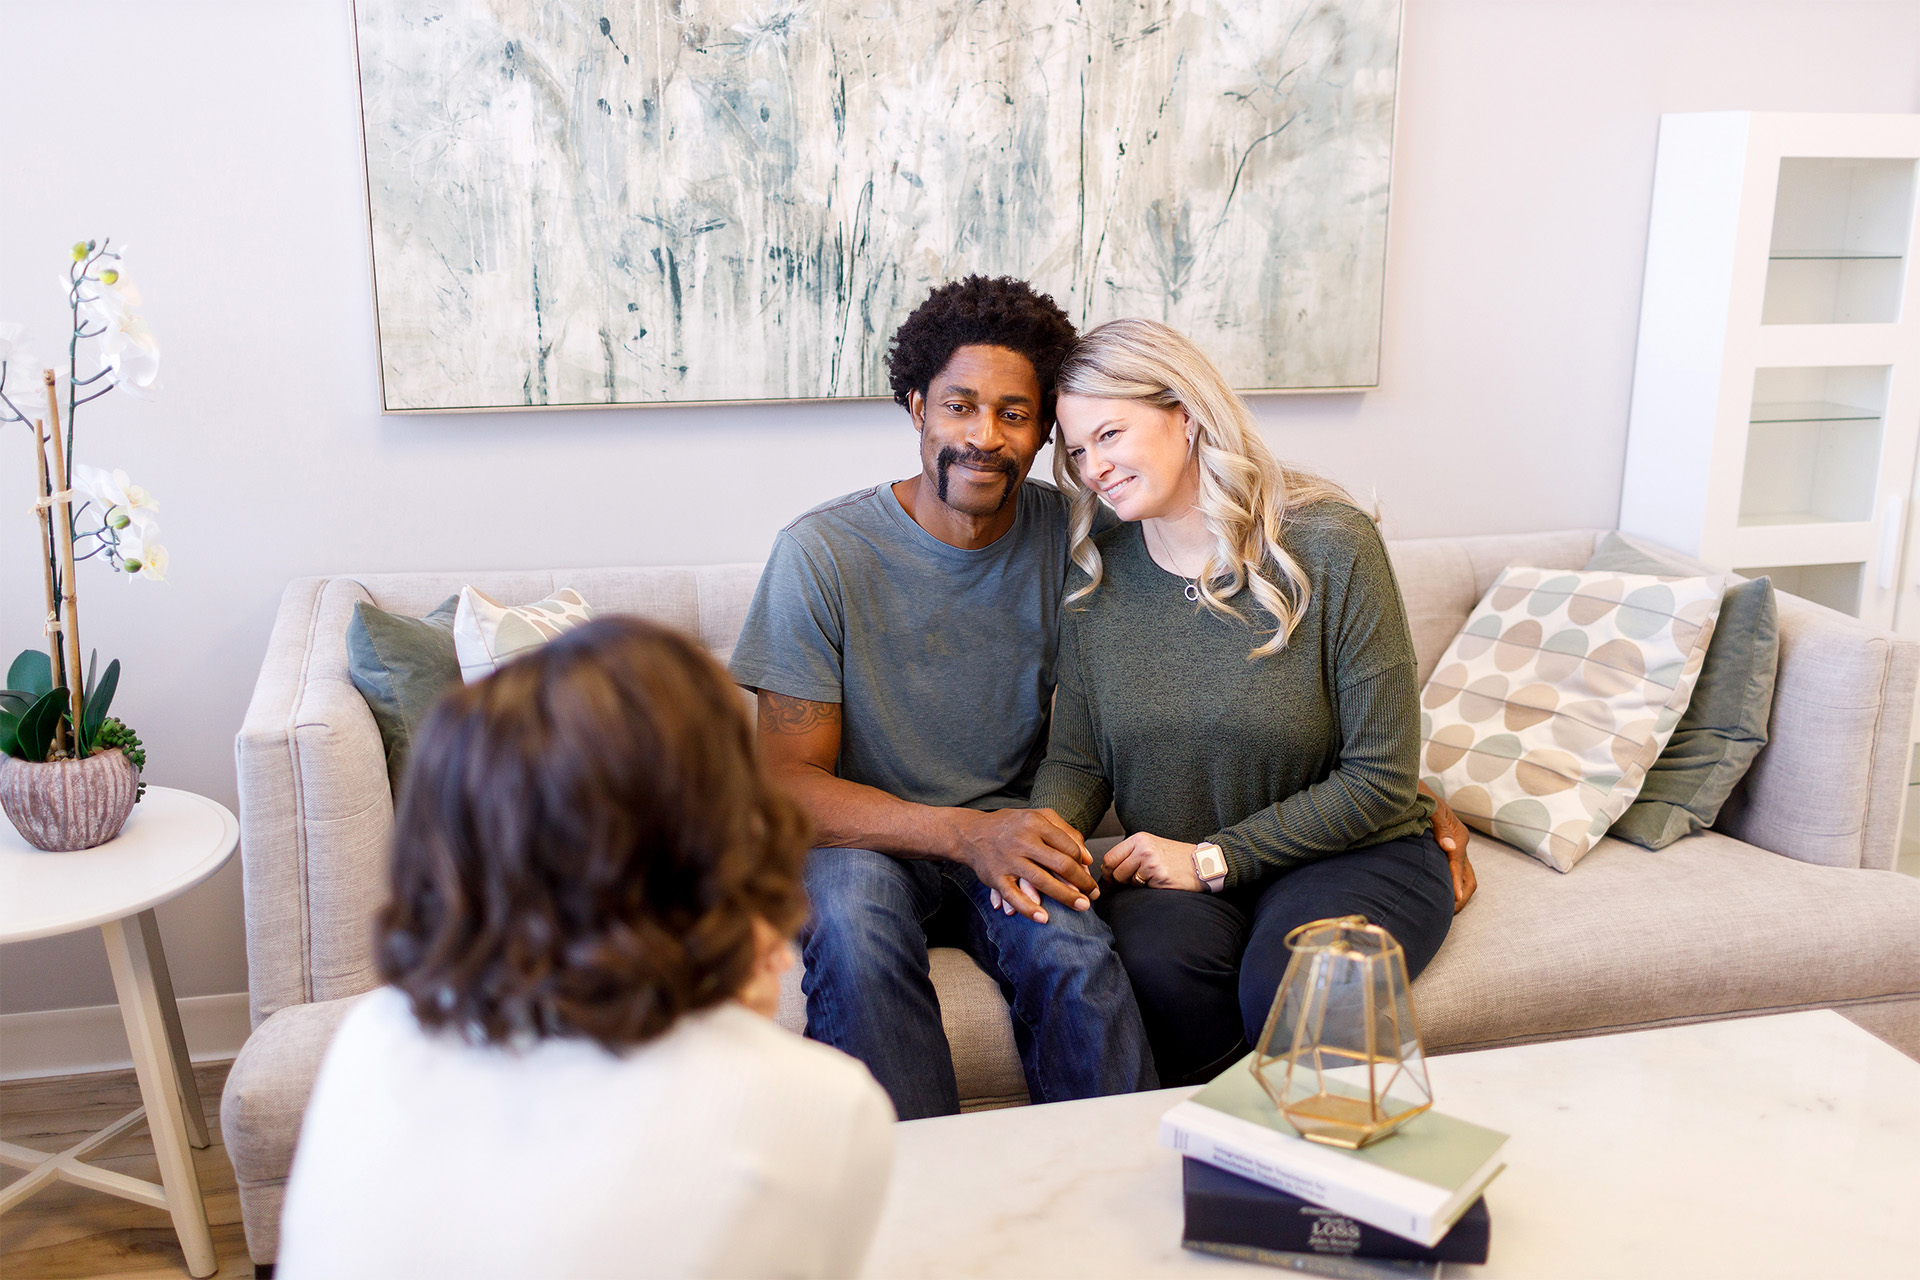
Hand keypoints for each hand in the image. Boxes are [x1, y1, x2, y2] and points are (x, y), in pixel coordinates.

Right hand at [955, 807, 1096, 923]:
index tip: (1089, 876)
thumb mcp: (1038, 816)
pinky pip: (1014, 895)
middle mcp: (1023, 840)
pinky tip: (1044, 918)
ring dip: (1065, 896)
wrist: (971, 832)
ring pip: (1042, 881)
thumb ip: (1065, 831)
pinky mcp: (995, 876)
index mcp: (1036, 823)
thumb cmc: (1011, 825)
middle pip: (1060, 864)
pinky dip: (1029, 909)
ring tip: (1081, 907)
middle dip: (1081, 882)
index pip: (1069, 846)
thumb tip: (1086, 857)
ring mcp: (1008, 859)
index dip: (1083, 864)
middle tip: (1093, 895)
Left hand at [1104, 832, 1202, 890]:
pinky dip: (1148, 888)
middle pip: (1115, 871)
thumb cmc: (1177, 858)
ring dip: (1136, 884)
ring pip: (1127, 881)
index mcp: (1139, 839)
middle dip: (1120, 881)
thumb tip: (1109, 870)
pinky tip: (1160, 881)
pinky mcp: (1158, 875)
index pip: (1110, 858)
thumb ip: (1131, 854)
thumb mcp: (1152, 847)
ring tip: (1152, 878)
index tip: (1111, 879)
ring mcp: (1150, 862)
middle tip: (1132, 882)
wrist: (1202, 864)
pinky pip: (1142, 888)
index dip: (1108, 872)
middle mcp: (1143, 848)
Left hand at [1421, 781, 1475, 912]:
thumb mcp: (1432, 808)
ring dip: (1457, 893)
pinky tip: (1438, 896)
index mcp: (1458, 835)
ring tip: (1444, 911)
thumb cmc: (1421, 798)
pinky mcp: (1445, 851)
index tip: (1454, 900)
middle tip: (1448, 913)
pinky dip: (1450, 886)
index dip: (1455, 883)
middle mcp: (1459, 843)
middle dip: (1461, 896)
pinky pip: (1453, 873)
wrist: (1413, 790)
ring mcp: (1453, 849)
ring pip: (1463, 877)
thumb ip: (1441, 827)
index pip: (1458, 864)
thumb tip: (1449, 847)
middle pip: (1468, 877)